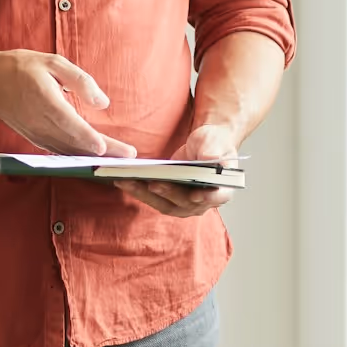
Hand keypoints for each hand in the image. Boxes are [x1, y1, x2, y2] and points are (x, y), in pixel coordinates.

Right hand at [0, 51, 137, 157]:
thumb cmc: (21, 68)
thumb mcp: (52, 62)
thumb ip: (79, 80)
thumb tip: (102, 102)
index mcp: (44, 99)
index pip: (68, 122)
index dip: (86, 137)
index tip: (104, 146)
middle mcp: (40, 121)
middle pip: (74, 142)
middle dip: (103, 152)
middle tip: (128, 156)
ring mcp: (37, 133)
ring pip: (68, 151)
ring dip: (94, 158)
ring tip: (119, 160)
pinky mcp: (36, 139)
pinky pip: (60, 152)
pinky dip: (79, 158)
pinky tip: (96, 159)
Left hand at [114, 121, 239, 219]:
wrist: (204, 145)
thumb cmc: (214, 144)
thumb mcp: (215, 142)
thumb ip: (213, 151)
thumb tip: (210, 159)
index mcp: (221, 188)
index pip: (216, 197)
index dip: (206, 198)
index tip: (195, 195)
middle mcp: (203, 201)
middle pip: (184, 203)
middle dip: (167, 193)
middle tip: (152, 183)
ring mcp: (184, 203)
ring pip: (164, 204)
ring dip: (145, 194)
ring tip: (127, 181)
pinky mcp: (168, 198)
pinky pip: (153, 198)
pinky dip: (139, 190)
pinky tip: (124, 180)